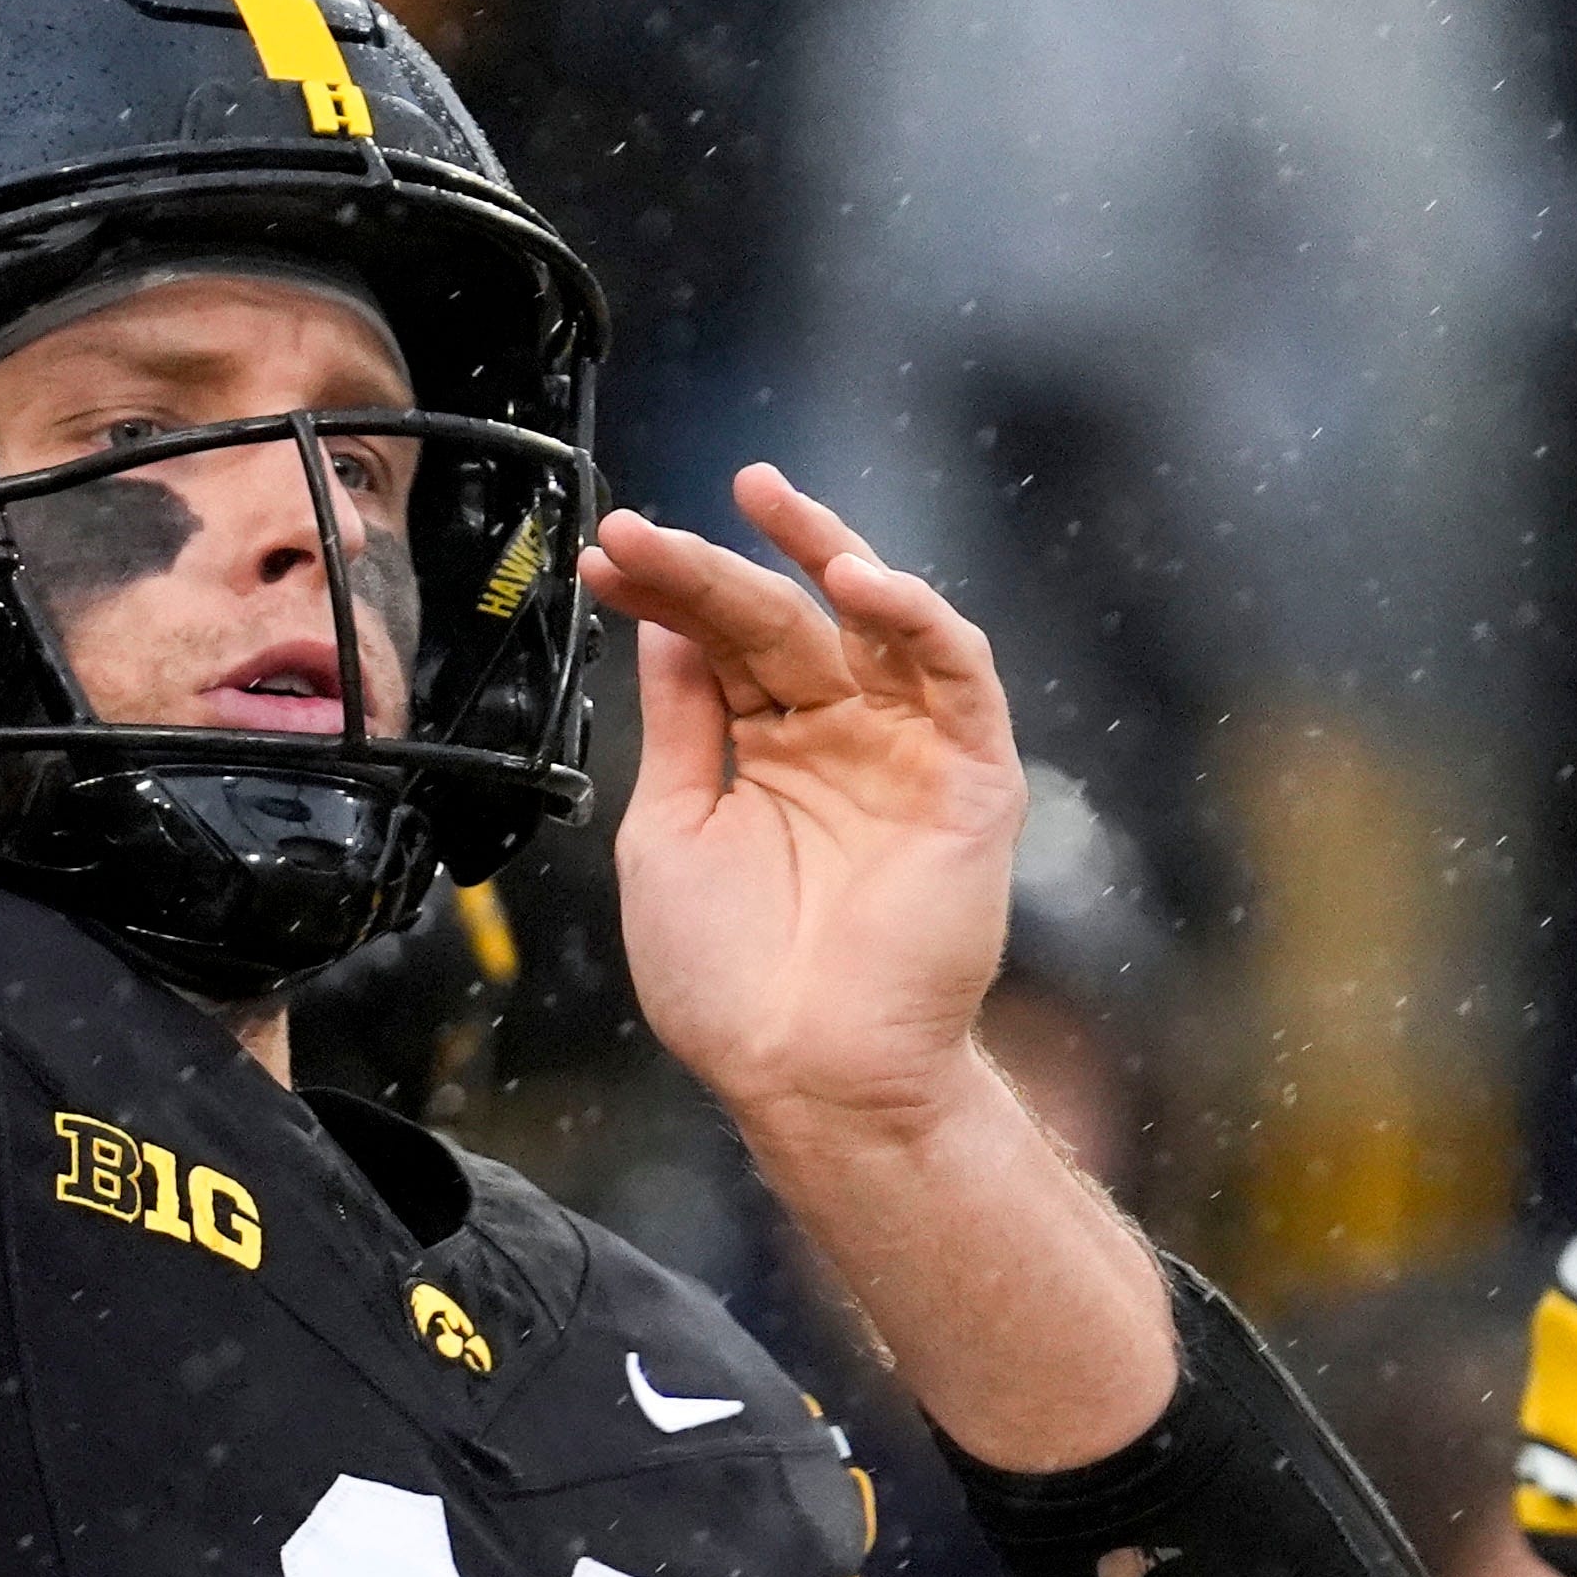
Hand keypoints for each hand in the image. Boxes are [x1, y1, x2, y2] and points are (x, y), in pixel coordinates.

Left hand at [578, 464, 1026, 1144]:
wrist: (804, 1073)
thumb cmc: (731, 979)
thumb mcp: (670, 829)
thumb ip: (680, 723)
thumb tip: (663, 623)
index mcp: (769, 755)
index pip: (719, 645)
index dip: (667, 593)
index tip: (607, 555)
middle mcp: (841, 740)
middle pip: (780, 621)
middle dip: (710, 568)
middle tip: (645, 528)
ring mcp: (907, 753)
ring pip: (874, 622)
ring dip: (823, 551)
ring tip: (760, 503)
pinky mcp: (970, 778)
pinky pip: (956, 674)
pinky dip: (915, 617)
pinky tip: (857, 581)